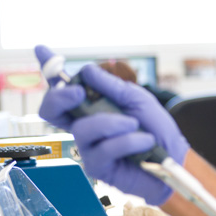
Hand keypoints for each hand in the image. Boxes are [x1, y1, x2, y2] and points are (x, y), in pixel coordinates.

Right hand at [36, 45, 188, 204]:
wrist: (174, 156)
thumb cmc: (156, 128)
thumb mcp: (138, 100)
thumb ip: (113, 87)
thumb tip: (86, 70)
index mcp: (93, 107)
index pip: (66, 89)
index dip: (50, 70)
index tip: (41, 49)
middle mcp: (86, 126)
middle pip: (51, 111)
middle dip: (59, 98)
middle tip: (78, 92)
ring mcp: (89, 147)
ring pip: (83, 128)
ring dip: (113, 122)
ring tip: (135, 125)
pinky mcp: (97, 166)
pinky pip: (105, 148)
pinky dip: (129, 141)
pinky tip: (145, 143)